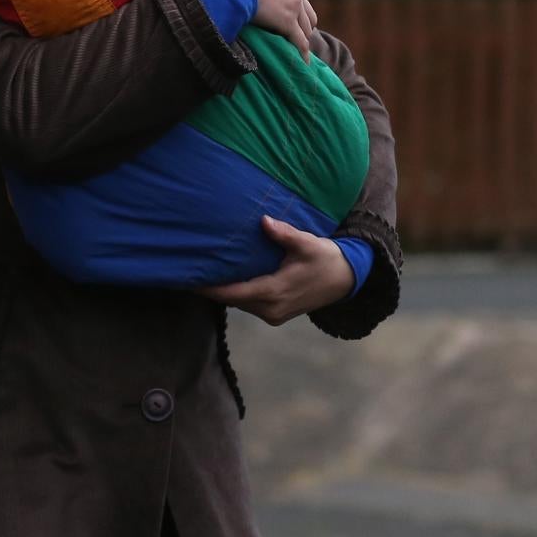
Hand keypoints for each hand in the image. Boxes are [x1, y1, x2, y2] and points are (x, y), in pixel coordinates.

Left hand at [198, 216, 353, 324]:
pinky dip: (237, 293)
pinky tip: (227, 279)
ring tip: (204, 273)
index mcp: (275, 292)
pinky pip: (249, 305)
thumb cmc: (325, 259)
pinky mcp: (276, 315)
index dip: (210, 288)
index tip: (190, 280)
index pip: (234, 293)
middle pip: (233, 300)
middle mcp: (271, 309)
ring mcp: (274, 315)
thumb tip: (264, 221)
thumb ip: (284, 234)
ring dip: (224, 291)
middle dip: (212, 288)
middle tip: (190, 270)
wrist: (345, 279)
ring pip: (240, 304)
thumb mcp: (307, 243)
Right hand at [213, 0, 316, 59]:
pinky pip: (299, 41)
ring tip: (301, 46)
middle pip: (306, 7)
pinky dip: (302, 51)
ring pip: (306, 25)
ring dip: (304, 35)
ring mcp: (292, 5)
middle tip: (298, 28)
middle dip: (303, 18)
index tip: (288, 7)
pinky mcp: (288, 22)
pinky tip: (303, 61)